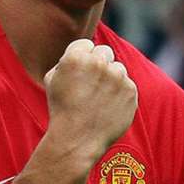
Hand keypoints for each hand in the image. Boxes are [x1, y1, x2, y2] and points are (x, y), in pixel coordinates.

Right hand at [41, 38, 137, 172]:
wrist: (77, 139)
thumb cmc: (61, 109)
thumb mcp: (52, 79)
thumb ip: (67, 60)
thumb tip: (82, 52)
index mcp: (76, 57)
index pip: (86, 44)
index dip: (82, 58)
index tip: (80, 72)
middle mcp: (98, 63)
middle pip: (104, 52)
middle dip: (99, 64)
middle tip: (91, 84)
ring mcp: (117, 76)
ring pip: (118, 68)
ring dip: (111, 78)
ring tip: (99, 98)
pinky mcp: (130, 90)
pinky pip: (127, 85)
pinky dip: (120, 94)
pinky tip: (108, 106)